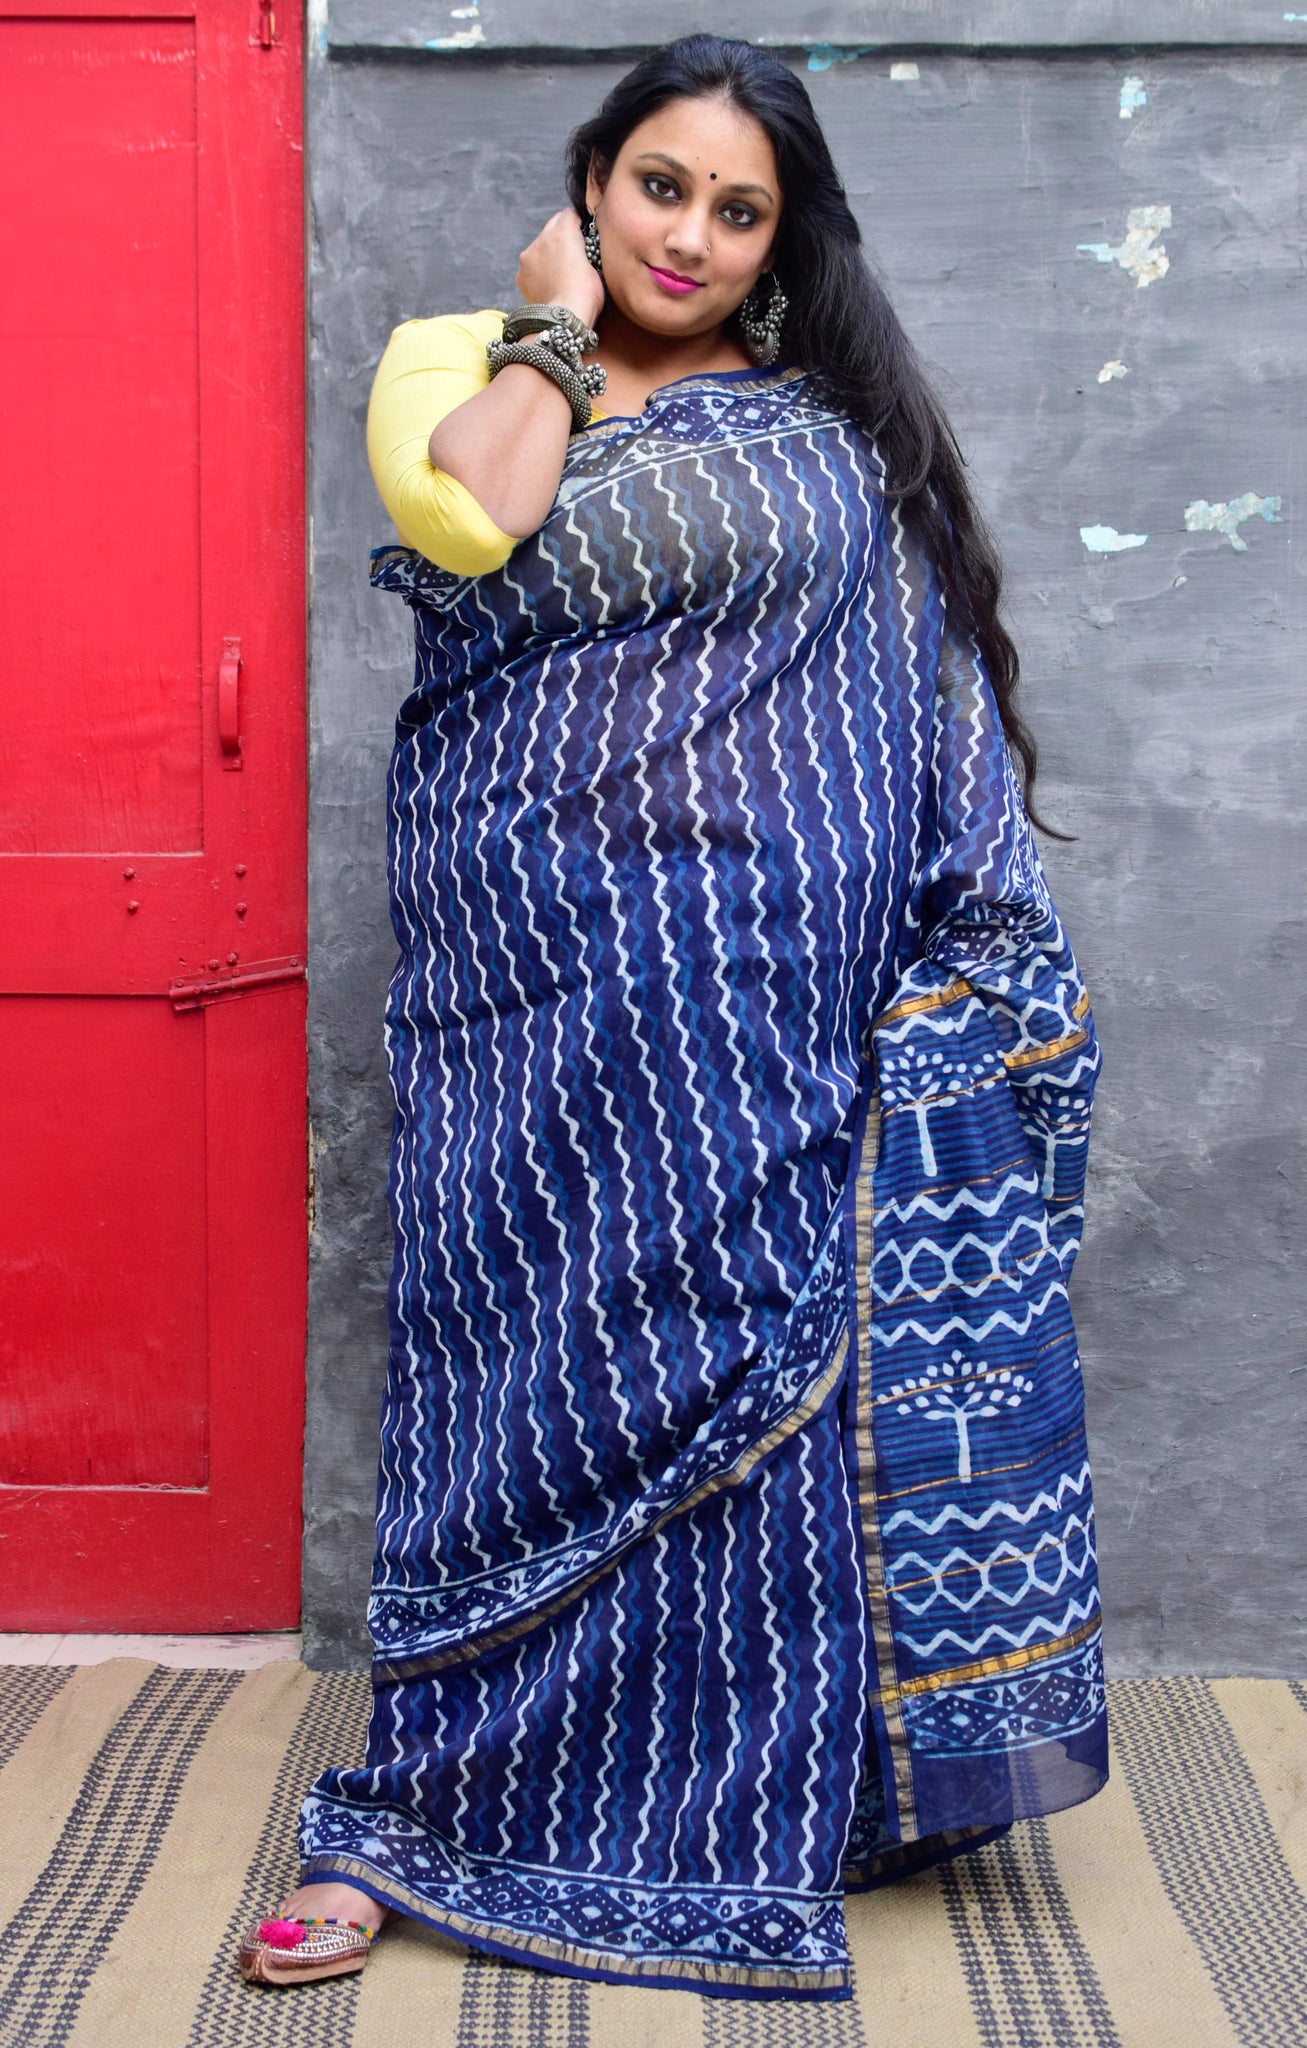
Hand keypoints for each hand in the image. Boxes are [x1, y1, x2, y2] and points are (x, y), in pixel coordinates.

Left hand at [514, 209, 604, 329]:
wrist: (562, 320)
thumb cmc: (585, 295)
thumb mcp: (596, 266)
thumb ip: (586, 249)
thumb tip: (584, 248)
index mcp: (563, 232)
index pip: (569, 214)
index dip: (578, 223)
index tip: (583, 232)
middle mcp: (541, 239)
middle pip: (552, 226)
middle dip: (561, 235)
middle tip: (573, 253)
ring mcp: (528, 257)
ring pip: (539, 246)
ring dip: (548, 254)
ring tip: (560, 274)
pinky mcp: (521, 276)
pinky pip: (530, 266)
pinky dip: (538, 271)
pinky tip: (549, 284)